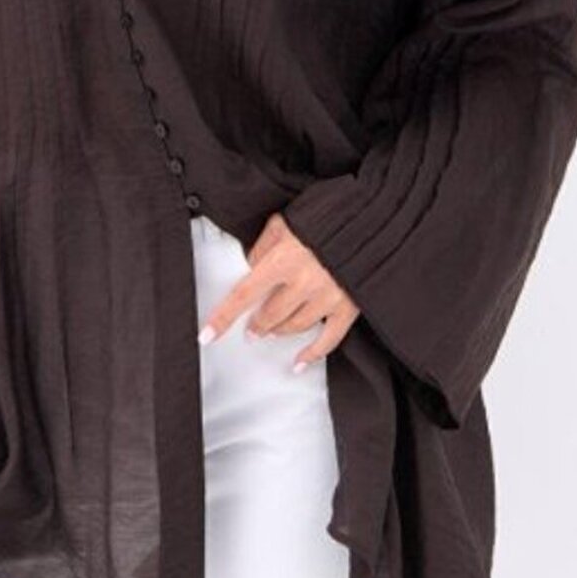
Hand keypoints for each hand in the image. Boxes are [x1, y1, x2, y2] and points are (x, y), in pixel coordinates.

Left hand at [196, 211, 360, 372]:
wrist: (369, 218)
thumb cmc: (325, 216)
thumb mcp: (284, 222)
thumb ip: (264, 245)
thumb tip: (251, 265)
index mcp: (283, 259)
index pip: (244, 294)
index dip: (223, 317)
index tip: (207, 334)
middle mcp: (303, 282)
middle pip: (269, 316)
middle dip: (257, 324)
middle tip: (252, 329)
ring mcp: (327, 297)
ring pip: (294, 327)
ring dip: (279, 331)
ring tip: (272, 331)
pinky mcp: (348, 307)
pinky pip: (328, 340)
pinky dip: (313, 354)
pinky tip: (300, 362)